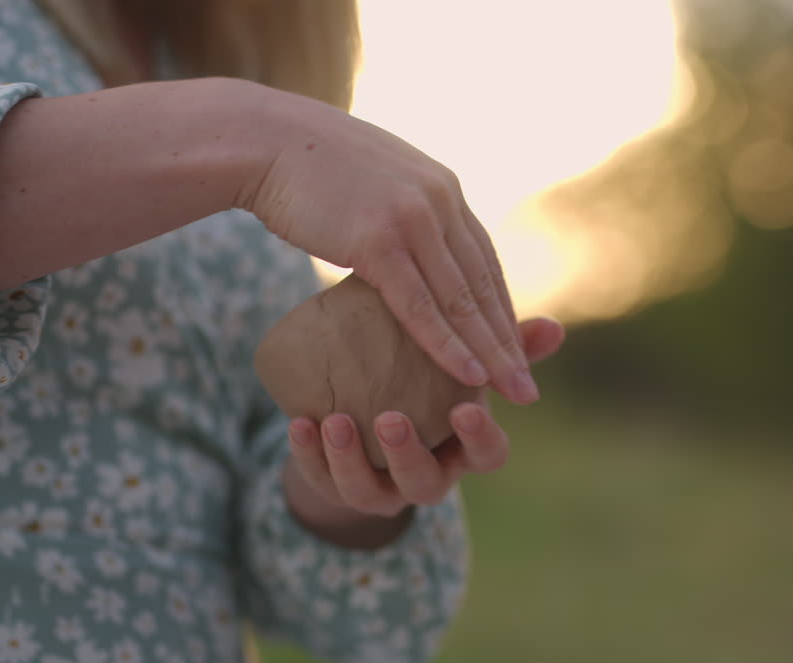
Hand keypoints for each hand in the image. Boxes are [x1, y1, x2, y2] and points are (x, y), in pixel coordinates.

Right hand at [235, 85, 536, 405]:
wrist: (263, 140)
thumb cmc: (305, 168)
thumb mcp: (372, 181)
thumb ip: (400, 208)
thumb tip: (406, 239)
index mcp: (442, 187)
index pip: (483, 260)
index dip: (501, 310)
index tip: (516, 351)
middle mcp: (439, 201)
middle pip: (483, 285)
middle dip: (509, 341)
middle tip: (529, 389)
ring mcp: (411, 219)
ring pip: (461, 300)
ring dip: (491, 353)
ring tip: (514, 393)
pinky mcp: (378, 240)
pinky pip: (421, 305)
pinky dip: (448, 345)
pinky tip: (470, 377)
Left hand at [282, 317, 564, 548]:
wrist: (365, 419)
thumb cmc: (424, 385)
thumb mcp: (457, 367)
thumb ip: (498, 347)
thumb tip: (555, 327)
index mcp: (461, 450)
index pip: (487, 456)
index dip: (479, 439)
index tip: (466, 410)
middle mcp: (426, 478)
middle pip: (425, 483)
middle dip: (407, 455)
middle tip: (391, 419)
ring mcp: (380, 489)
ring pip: (368, 492)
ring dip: (350, 460)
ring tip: (336, 422)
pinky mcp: (335, 486)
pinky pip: (319, 478)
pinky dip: (308, 453)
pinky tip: (299, 421)